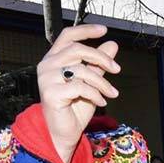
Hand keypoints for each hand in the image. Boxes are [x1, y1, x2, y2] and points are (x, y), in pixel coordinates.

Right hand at [36, 24, 120, 162]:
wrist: (65, 132)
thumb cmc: (76, 107)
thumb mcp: (92, 82)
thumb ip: (99, 64)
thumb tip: (112, 45)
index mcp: (54, 58)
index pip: (68, 36)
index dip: (86, 30)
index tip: (104, 30)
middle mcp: (47, 65)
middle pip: (78, 50)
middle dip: (101, 58)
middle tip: (116, 70)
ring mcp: (47, 79)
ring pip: (81, 70)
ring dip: (102, 82)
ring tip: (112, 93)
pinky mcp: (51, 93)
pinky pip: (80, 87)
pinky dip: (95, 94)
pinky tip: (101, 101)